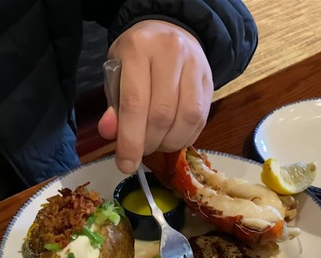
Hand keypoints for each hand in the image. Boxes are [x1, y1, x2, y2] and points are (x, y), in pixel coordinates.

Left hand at [98, 20, 213, 173]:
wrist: (171, 30)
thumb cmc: (137, 57)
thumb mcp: (116, 73)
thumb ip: (114, 104)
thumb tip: (111, 133)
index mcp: (138, 49)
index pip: (134, 103)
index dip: (130, 140)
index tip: (125, 165)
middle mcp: (170, 53)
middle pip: (161, 114)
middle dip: (149, 143)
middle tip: (141, 151)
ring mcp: (195, 65)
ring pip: (186, 118)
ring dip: (170, 142)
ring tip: (157, 144)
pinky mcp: (210, 79)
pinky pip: (201, 118)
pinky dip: (186, 137)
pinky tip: (173, 138)